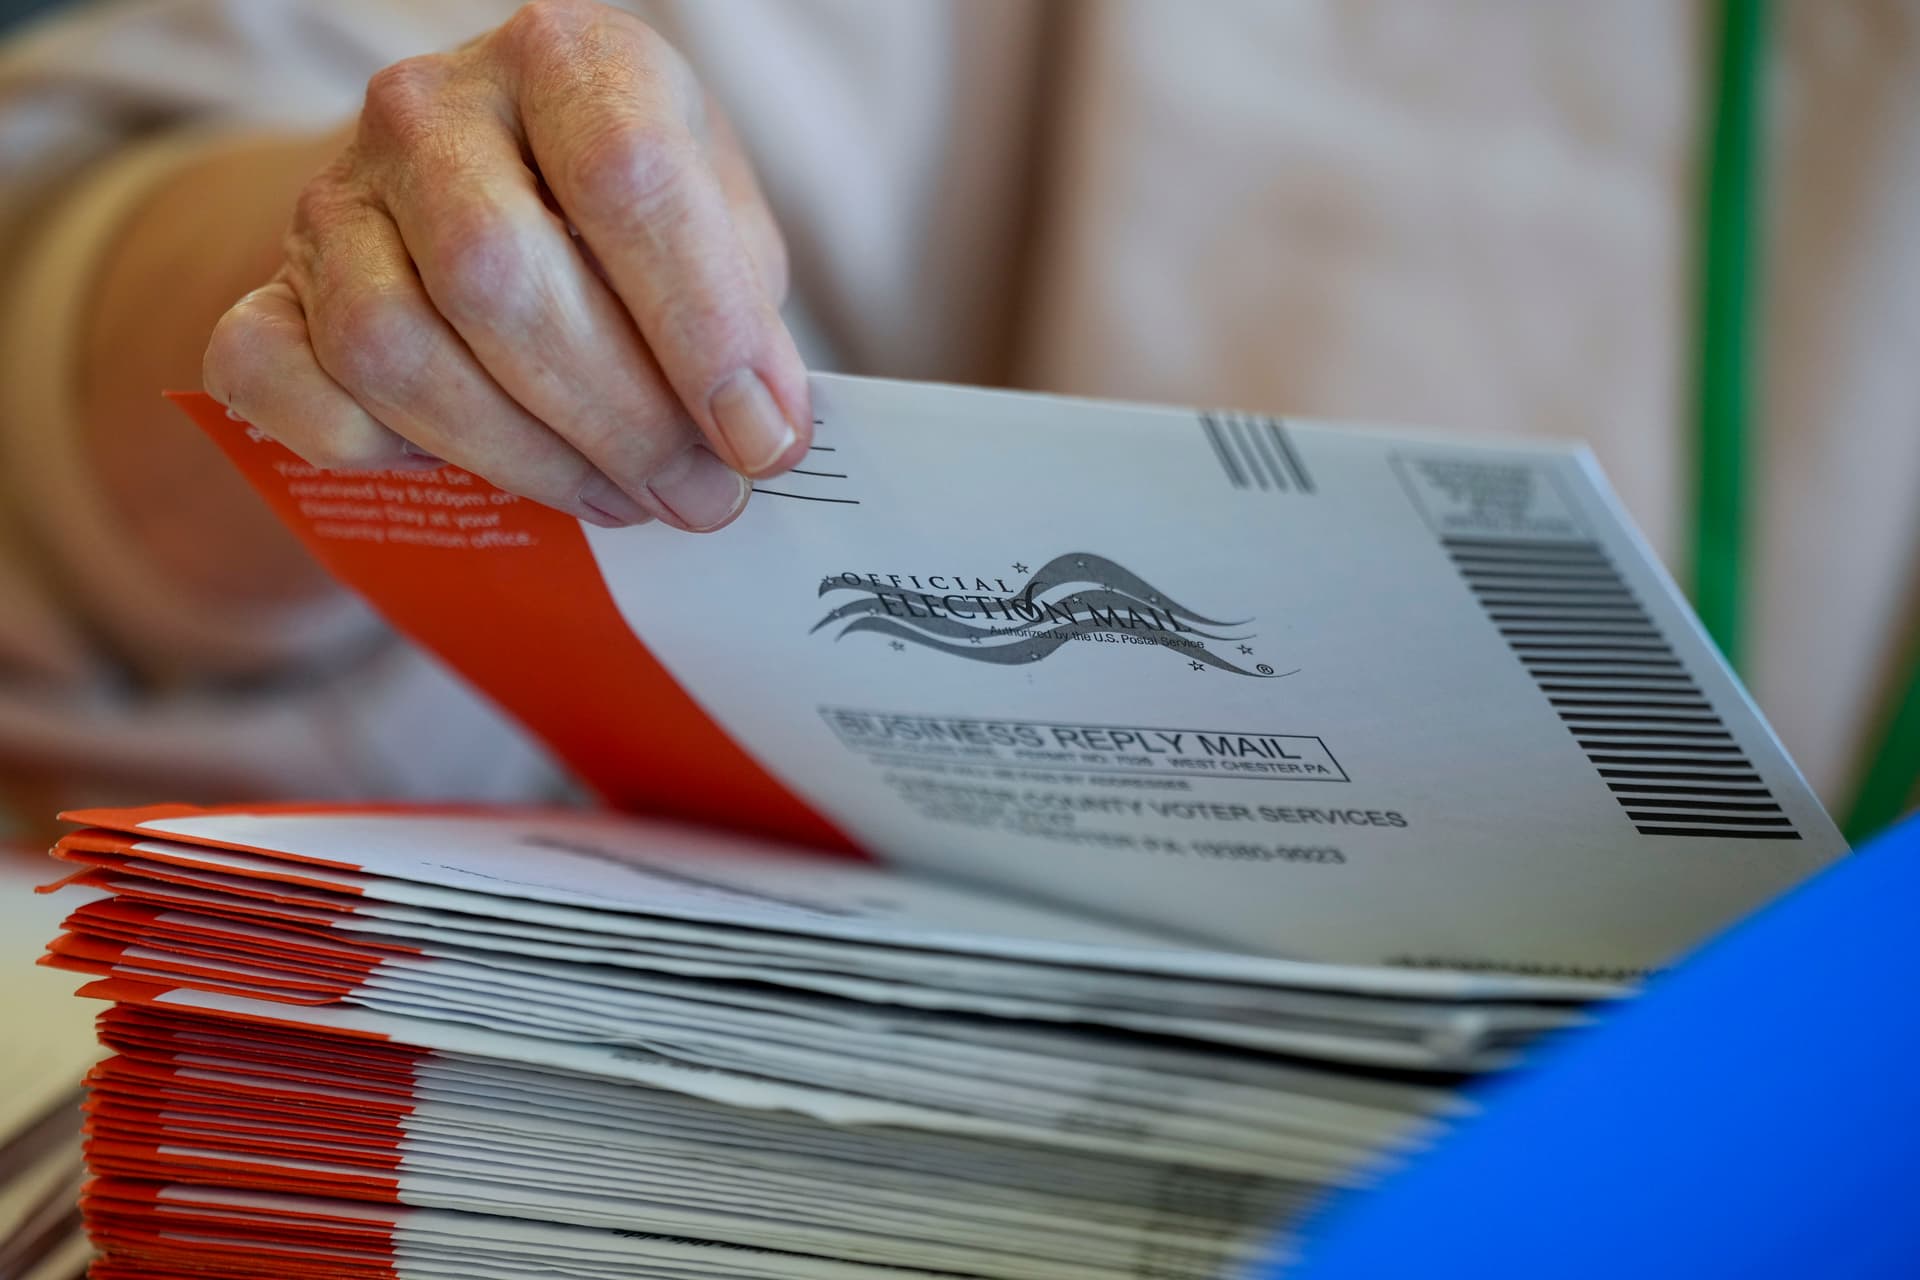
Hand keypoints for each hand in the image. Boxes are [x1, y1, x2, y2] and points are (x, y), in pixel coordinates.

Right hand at [203, 0, 806, 532]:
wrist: (497, 205)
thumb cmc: (633, 226)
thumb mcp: (720, 235)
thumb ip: (744, 320)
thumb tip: (761, 437)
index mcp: (565, 58)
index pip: (625, 178)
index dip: (701, 330)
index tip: (760, 442)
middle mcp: (428, 106)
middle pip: (497, 278)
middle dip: (617, 420)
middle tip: (694, 496)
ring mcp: (330, 194)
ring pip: (393, 351)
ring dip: (520, 458)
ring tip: (615, 495)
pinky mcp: (266, 287)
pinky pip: (285, 389)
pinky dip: (377, 454)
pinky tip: (470, 469)